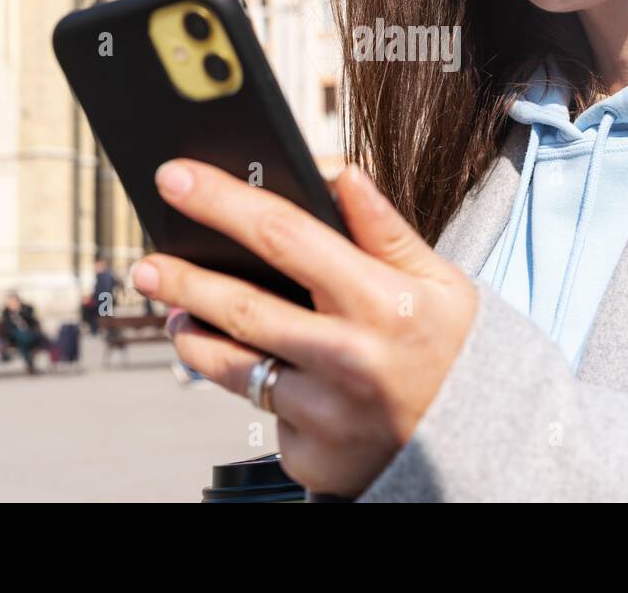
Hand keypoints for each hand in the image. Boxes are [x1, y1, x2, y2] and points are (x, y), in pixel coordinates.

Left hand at [130, 159, 477, 497]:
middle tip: (146, 263)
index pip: (285, 236)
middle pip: (240, 306)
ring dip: (194, 334)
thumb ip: (386, 231)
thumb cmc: (457, 352)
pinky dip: (262, 388)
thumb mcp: (443, 283)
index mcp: (382, 301)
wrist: (481, 450)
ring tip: (180, 314)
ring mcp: (326, 412)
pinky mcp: (311, 455)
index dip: (222, 202)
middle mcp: (349, 358)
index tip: (177, 179)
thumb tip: (340, 172)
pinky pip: (267, 412)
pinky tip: (272, 374)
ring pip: (233, 365)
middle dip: (182, 278)